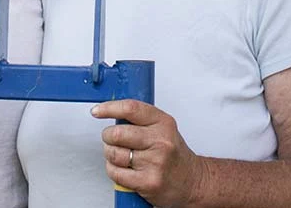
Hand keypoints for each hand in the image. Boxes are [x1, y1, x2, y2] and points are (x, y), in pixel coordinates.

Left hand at [91, 99, 205, 206]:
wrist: (192, 181)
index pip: (130, 108)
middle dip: (108, 136)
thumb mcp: (163, 128)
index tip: (98, 111)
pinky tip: (123, 169)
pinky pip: (116, 173)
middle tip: (112, 139)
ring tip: (121, 155)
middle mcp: (161, 141)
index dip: (109, 108)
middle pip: (117, 133)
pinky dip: (114, 170)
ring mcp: (155, 163)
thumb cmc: (174, 154)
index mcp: (163, 123)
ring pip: (113, 154)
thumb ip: (140, 119)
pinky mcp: (148, 182)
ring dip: (110, 154)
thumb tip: (111, 111)